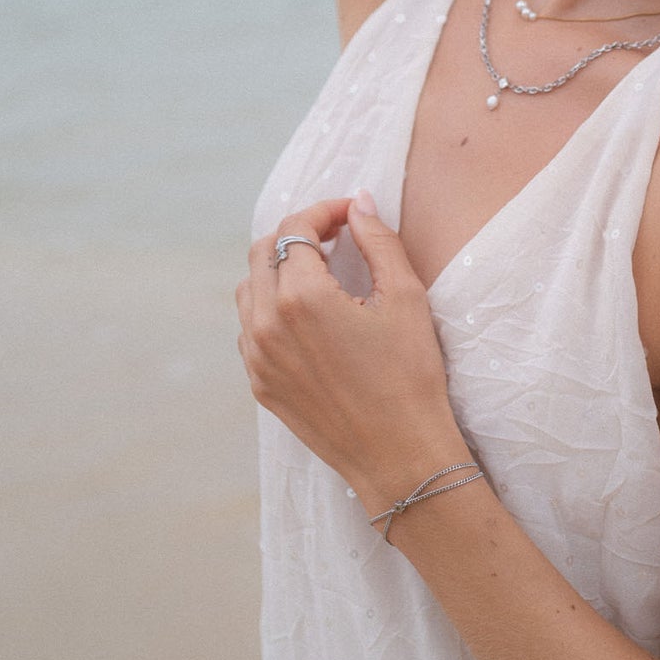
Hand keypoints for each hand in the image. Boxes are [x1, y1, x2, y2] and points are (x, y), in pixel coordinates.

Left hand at [236, 193, 469, 512]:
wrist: (399, 455)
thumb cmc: (410, 376)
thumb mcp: (405, 297)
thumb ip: (377, 241)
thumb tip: (359, 203)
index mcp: (301, 297)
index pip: (296, 229)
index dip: (324, 211)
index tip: (351, 213)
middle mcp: (267, 324)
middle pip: (263, 251)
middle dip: (298, 233)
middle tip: (337, 236)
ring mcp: (257, 357)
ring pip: (249, 289)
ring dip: (278, 268)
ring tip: (320, 272)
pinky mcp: (260, 384)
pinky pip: (250, 329)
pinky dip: (271, 308)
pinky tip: (308, 315)